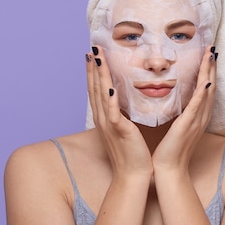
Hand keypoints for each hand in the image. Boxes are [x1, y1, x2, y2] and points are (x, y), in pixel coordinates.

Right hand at [86, 46, 152, 177]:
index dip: (94, 72)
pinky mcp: (119, 131)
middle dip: (93, 67)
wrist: (132, 175)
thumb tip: (124, 102)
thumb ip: (123, 114)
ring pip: (101, 95)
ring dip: (99, 75)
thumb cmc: (132, 153)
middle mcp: (103, 119)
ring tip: (97, 58)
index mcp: (105, 117)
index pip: (97, 90)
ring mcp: (109, 124)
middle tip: (92, 48)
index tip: (93, 55)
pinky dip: (110, 99)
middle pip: (95, 88)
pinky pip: (113, 113)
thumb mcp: (125, 129)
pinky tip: (110, 86)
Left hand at [152, 46, 216, 171]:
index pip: (205, 88)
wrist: (169, 169)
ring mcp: (197, 120)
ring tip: (210, 55)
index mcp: (198, 115)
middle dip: (212, 66)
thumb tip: (175, 99)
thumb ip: (179, 112)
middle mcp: (201, 116)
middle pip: (211, 85)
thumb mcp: (176, 126)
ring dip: (209, 72)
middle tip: (212, 47)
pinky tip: (205, 81)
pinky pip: (197, 106)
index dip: (208, 70)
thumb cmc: (170, 149)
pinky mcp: (188, 125)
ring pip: (207, 91)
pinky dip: (202, 93)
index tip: (207, 53)